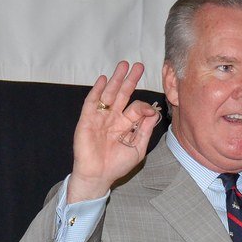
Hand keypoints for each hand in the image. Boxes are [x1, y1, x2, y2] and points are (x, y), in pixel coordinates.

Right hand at [66, 61, 160, 202]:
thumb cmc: (117, 165)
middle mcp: (113, 118)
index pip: (136, 108)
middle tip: (138, 66)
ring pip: (109, 94)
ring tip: (123, 65)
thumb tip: (154, 112)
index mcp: (126, 124)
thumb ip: (145, 130)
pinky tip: (104, 79)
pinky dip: (97, 90)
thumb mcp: (137, 147)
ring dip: (115, 79)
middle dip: (130, 80)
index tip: (150, 111)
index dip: (144, 107)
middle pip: (123, 94)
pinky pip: (92, 103)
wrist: (98, 176)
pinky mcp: (87, 120)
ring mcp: (100, 118)